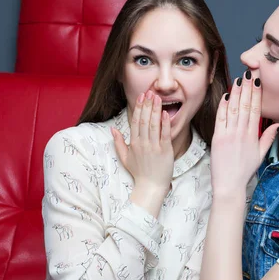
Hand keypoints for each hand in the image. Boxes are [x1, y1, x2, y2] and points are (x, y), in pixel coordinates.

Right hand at [112, 91, 173, 210]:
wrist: (150, 187)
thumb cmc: (139, 172)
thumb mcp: (125, 157)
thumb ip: (118, 142)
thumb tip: (112, 129)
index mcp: (133, 143)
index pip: (135, 121)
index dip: (138, 108)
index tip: (141, 97)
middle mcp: (143, 143)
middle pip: (144, 120)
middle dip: (147, 105)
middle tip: (150, 92)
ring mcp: (154, 147)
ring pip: (154, 125)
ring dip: (156, 110)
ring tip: (157, 98)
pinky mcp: (165, 151)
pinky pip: (164, 134)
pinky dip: (165, 123)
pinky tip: (166, 113)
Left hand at [210, 73, 278, 199]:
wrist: (229, 184)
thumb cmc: (244, 171)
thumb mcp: (261, 154)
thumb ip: (268, 137)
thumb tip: (278, 124)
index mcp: (253, 136)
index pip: (256, 109)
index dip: (256, 94)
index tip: (257, 81)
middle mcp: (241, 133)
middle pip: (245, 106)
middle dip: (247, 88)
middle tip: (248, 73)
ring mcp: (229, 134)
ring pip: (233, 109)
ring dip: (235, 93)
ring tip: (238, 80)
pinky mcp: (217, 138)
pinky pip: (220, 118)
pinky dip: (222, 106)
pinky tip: (225, 96)